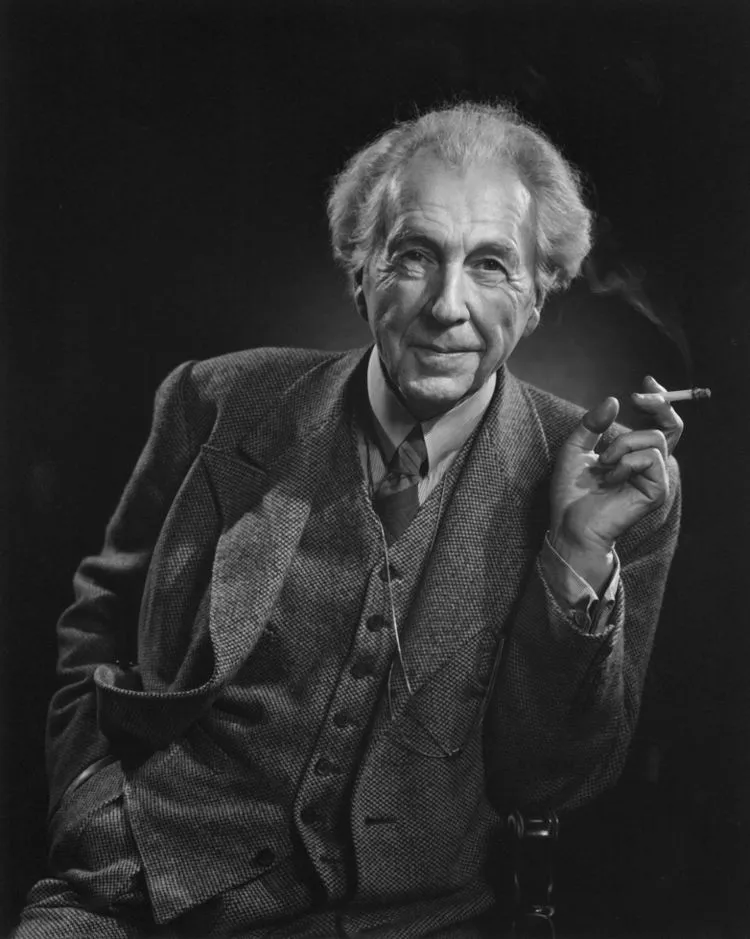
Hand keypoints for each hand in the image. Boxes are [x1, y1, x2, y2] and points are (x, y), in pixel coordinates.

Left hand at [549, 376, 682, 587]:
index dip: (659, 401)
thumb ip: (592, 425)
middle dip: (658, 405)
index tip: (645, 383)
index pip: (659, 423)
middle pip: (672, 427)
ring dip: (623, 445)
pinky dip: (626, 463)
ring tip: (604, 464)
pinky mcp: (656, 492)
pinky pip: (650, 459)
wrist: (569, 523)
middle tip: (637, 398)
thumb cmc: (572, 491)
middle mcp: (649, 465)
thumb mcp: (575, 448)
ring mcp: (655, 478)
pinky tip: (610, 479)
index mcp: (634, 454)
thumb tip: (614, 400)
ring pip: (655, 439)